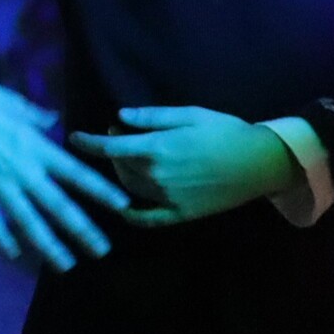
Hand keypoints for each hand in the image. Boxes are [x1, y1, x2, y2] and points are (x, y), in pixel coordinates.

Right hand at [0, 63, 128, 268]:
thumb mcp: (20, 106)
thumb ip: (39, 118)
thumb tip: (53, 119)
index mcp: (40, 148)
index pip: (78, 174)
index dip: (102, 191)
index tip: (123, 206)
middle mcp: (25, 170)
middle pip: (59, 206)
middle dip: (83, 230)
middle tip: (102, 251)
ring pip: (29, 221)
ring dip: (49, 245)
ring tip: (66, 265)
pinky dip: (2, 238)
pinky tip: (14, 255)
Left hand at [69, 107, 300, 228]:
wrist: (261, 162)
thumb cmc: (226, 132)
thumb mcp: (190, 114)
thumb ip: (152, 117)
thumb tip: (120, 117)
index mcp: (157, 148)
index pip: (110, 148)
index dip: (88, 143)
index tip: (73, 138)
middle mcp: (156, 175)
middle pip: (118, 167)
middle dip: (112, 151)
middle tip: (119, 137)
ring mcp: (167, 198)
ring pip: (129, 188)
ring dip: (121, 174)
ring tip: (128, 159)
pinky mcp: (179, 214)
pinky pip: (146, 218)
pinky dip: (130, 213)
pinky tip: (122, 207)